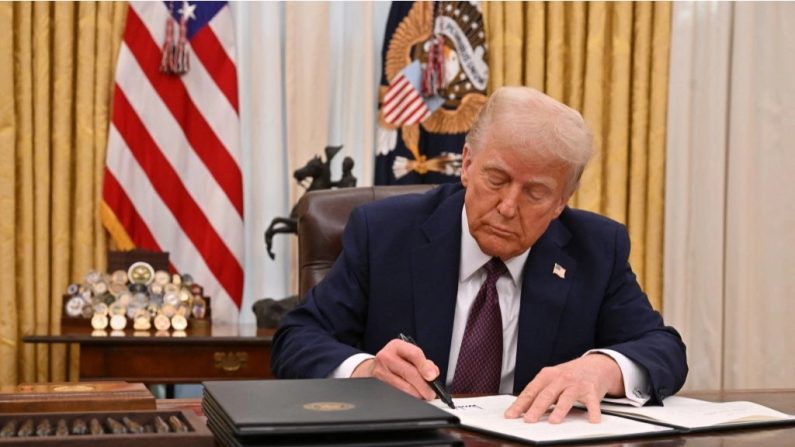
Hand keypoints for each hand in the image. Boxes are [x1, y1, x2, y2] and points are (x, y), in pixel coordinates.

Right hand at [350, 339, 439, 400]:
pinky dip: (408, 397)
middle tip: (431, 393)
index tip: (433, 376)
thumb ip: (423, 362)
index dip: (425, 366)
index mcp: (397, 346)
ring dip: (417, 394)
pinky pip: (397, 393)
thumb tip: (433, 374)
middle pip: (409, 372)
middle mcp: (386, 357)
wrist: (374, 367)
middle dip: (423, 386)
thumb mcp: (408, 354)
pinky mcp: (379, 384)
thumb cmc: (396, 360)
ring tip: (423, 396)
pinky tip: (413, 396)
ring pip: (403, 387)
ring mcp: (380, 371)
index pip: (414, 354)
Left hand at [504, 353, 623, 423]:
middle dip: (536, 408)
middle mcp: (561, 378)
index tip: (511, 415)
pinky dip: (593, 412)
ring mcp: (576, 384)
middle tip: (528, 420)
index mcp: (547, 375)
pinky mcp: (592, 390)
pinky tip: (592, 420)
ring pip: (566, 398)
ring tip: (553, 421)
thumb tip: (522, 410)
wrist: (596, 365)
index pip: (530, 391)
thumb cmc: (570, 375)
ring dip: (560, 410)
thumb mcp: (552, 379)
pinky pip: (592, 402)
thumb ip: (539, 392)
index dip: (519, 404)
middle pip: (546, 394)